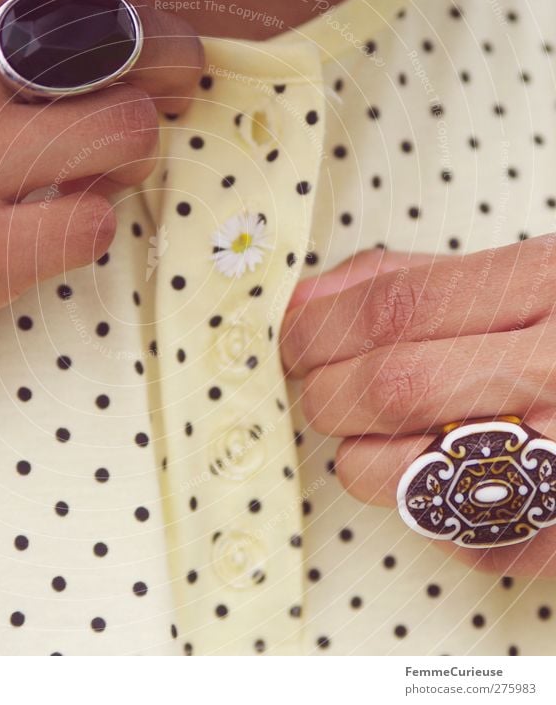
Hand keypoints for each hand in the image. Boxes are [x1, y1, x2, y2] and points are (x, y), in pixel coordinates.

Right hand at [0, 0, 202, 407]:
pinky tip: (49, 235)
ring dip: (130, 157)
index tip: (131, 28)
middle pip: (121, 36)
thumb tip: (39, 35)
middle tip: (161, 95)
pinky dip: (86, 230)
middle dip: (162, 66)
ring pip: (132, 129)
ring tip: (95, 175)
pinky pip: (95, 224)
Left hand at [281, 235, 555, 575]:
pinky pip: (464, 544)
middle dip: (328, 395)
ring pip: (410, 478)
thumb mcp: (493, 276)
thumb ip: (392, 280)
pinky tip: (447, 480)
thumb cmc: (552, 327)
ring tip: (380, 440)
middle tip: (324, 392)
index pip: (394, 308)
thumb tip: (298, 307)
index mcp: (541, 283)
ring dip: (363, 462)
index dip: (319, 329)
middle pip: (394, 390)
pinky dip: (431, 516)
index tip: (291, 342)